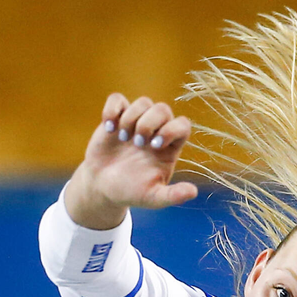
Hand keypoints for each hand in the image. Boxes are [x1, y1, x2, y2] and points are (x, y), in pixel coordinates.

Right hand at [65, 94, 197, 227]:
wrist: (103, 187)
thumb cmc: (132, 191)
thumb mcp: (153, 198)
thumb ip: (173, 195)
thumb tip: (193, 192)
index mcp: (169, 146)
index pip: (182, 125)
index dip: (171, 130)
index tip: (154, 146)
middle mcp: (155, 130)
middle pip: (163, 109)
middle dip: (149, 123)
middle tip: (137, 143)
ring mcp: (136, 121)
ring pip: (143, 102)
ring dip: (131, 118)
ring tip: (122, 138)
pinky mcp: (116, 117)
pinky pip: (117, 99)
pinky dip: (112, 109)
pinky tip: (108, 128)